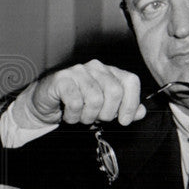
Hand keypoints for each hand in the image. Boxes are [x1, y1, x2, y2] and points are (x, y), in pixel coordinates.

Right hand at [22, 60, 146, 125]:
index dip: (131, 103)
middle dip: (108, 113)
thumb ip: (124, 109)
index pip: (131, 81)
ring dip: (88, 116)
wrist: (46, 104)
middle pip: (115, 92)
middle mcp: (96, 67)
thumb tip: (142, 112)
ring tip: (81, 116)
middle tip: (97, 118)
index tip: (124, 120)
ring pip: (95, 99)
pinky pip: (75, 103)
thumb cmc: (78, 104)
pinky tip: (69, 115)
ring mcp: (78, 71)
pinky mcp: (61, 79)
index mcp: (111, 72)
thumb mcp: (105, 109)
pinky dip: (73, 116)